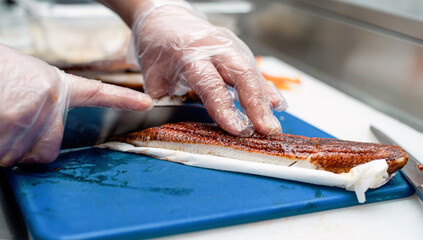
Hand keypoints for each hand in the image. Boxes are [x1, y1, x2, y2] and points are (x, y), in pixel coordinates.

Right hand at [0, 44, 151, 165]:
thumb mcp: (24, 80)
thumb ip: (43, 104)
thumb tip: (42, 129)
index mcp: (56, 85)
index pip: (98, 93)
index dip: (123, 100)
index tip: (145, 104)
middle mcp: (51, 100)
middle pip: (50, 150)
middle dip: (29, 150)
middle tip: (10, 129)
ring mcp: (33, 113)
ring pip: (19, 155)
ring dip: (3, 147)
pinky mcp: (12, 123)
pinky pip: (4, 155)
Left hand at [127, 0, 286, 135]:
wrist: (166, 19)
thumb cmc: (158, 48)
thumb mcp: (152, 76)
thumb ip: (164, 102)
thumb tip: (173, 129)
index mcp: (189, 55)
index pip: (210, 83)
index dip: (225, 107)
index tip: (238, 128)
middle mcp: (214, 48)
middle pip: (242, 74)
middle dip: (257, 104)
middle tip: (267, 129)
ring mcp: (230, 46)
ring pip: (253, 73)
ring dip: (265, 101)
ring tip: (272, 126)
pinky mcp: (239, 49)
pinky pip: (255, 70)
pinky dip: (266, 89)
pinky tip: (278, 105)